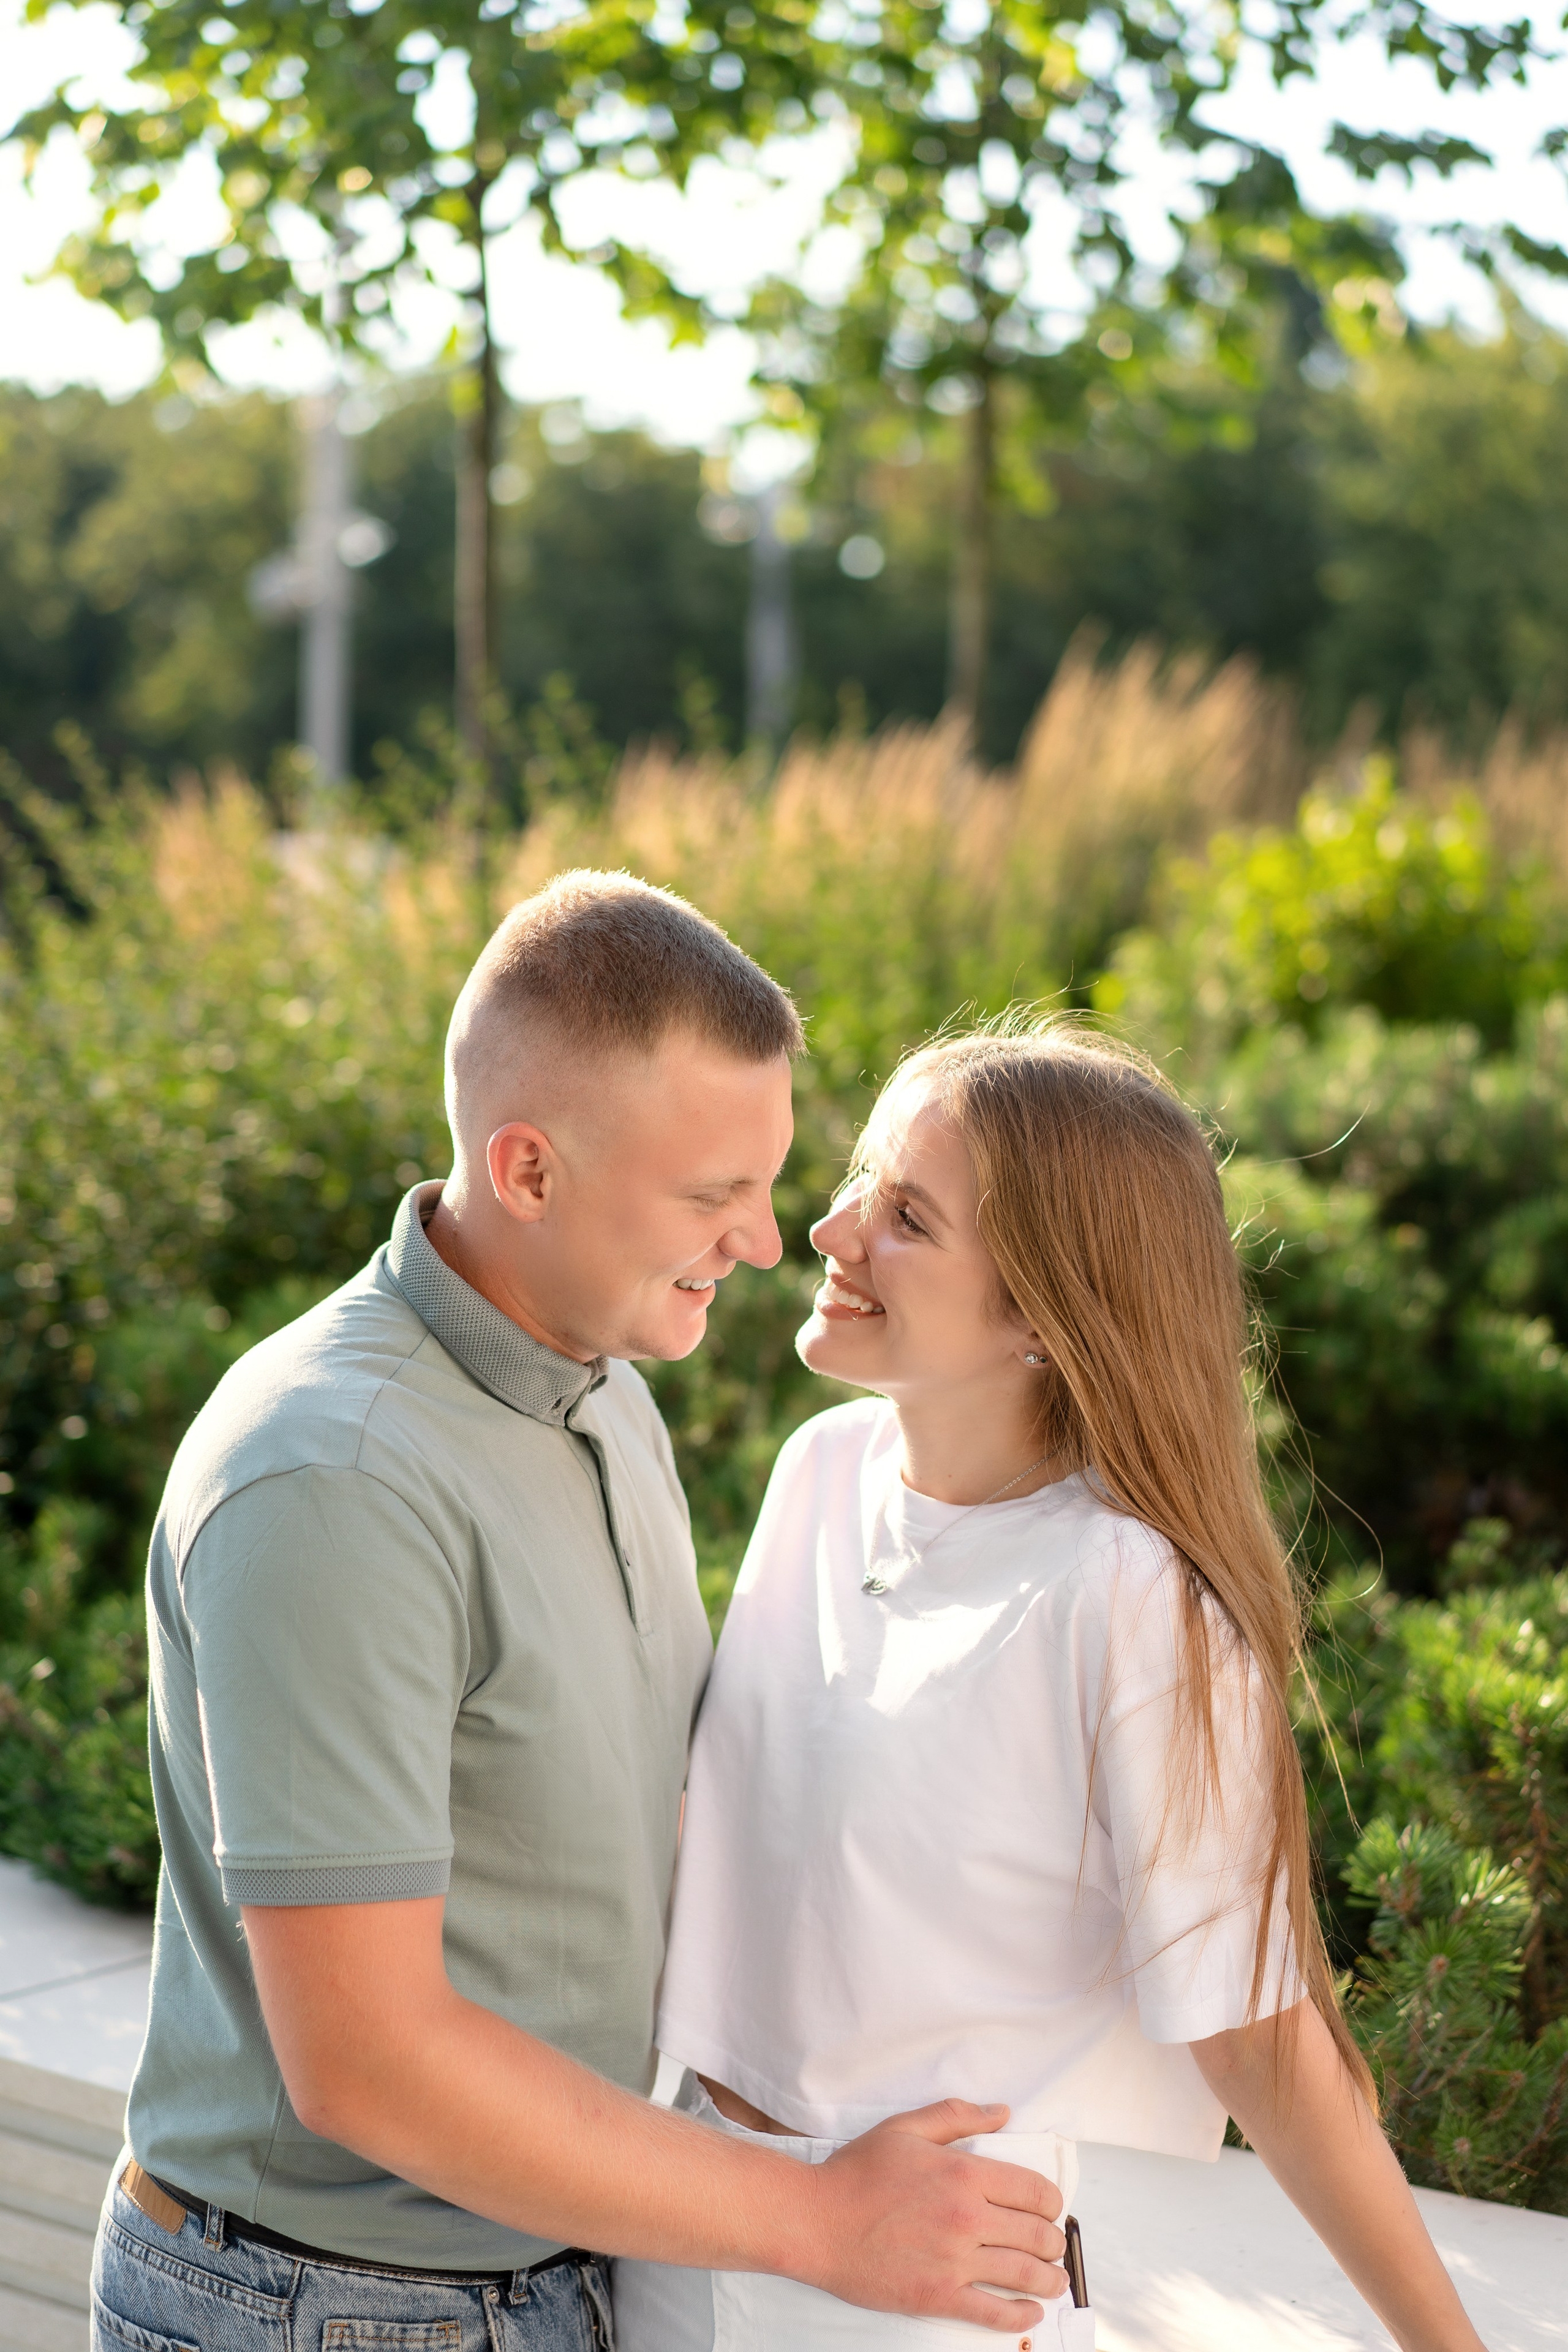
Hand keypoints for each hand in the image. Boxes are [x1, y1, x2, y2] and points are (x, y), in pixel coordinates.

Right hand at [805, 2099, 1066, 2332]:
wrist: (815, 2221)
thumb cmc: (857, 2172)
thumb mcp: (906, 2129)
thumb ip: (957, 2115)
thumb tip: (1002, 2113)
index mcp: (963, 2174)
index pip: (1035, 2191)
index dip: (1052, 2202)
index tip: (1049, 2209)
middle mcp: (966, 2219)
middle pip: (1037, 2235)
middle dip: (1053, 2241)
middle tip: (1053, 2245)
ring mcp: (953, 2262)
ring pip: (1025, 2275)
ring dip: (1050, 2280)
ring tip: (1055, 2280)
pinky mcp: (937, 2297)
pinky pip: (994, 2314)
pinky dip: (1021, 2317)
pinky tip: (1031, 2312)